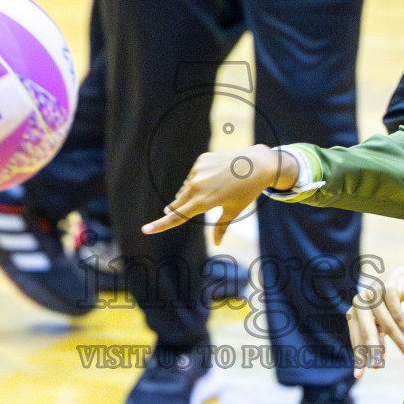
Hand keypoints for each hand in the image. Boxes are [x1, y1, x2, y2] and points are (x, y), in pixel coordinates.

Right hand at [142, 145, 284, 244]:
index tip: (145, 229)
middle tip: (170, 210)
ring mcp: (198, 171)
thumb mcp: (233, 211)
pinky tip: (214, 176)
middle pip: (179, 202)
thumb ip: (221, 227)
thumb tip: (217, 244)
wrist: (258, 164)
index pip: (177, 216)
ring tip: (212, 190)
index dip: (160, 225)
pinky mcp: (201, 160)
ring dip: (191, 193)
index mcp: (203, 202)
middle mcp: (197, 186)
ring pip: (187, 187)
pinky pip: (195, 174)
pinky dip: (200, 179)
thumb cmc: (246, 191)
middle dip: (176, 207)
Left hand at [347, 264, 403, 377]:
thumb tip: (376, 364)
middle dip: (373, 350)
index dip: (358, 357)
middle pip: (367, 331)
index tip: (359, 375)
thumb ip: (376, 340)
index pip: (355, 339)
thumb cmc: (387, 307)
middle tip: (379, 367)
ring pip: (386, 324)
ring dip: (399, 342)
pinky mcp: (387, 288)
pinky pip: (397, 312)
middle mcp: (359, 303)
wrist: (403, 280)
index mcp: (353, 313)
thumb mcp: (380, 325)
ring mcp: (373, 294)